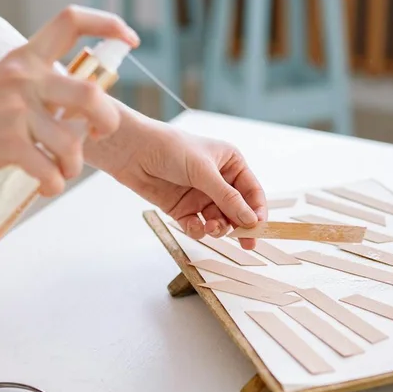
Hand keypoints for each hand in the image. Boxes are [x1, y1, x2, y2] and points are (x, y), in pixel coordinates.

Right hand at [0, 6, 138, 194]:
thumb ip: (41, 87)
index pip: (71, 21)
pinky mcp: (4, 143)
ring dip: (74, 167)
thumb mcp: (5, 85)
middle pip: (90, 95)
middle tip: (96, 136)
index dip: (108, 24)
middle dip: (106, 123)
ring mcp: (13, 110)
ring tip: (60, 172)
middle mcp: (23, 78)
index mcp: (26, 58)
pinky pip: (49, 170)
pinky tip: (46, 186)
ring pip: (71, 143)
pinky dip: (54, 185)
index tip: (131, 40)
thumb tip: (85, 105)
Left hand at [90, 115, 267, 246]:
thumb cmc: (171, 149)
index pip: (252, 191)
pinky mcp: (182, 208)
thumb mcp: (204, 171)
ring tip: (211, 227)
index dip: (257, 210)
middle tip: (245, 242)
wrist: (134, 152)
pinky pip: (197, 225)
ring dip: (218, 228)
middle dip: (239, 225)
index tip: (258, 228)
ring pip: (218, 220)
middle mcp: (218, 181)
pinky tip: (193, 226)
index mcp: (230, 164)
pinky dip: (197, 229)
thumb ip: (227, 198)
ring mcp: (200, 196)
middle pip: (237, 210)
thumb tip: (250, 220)